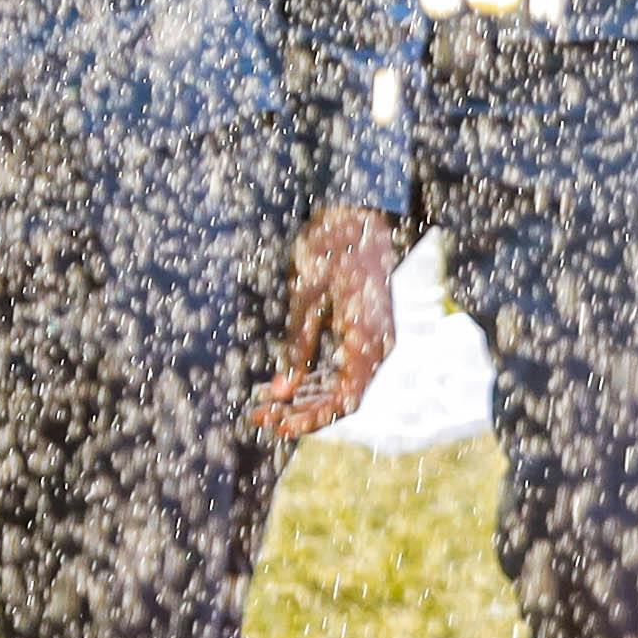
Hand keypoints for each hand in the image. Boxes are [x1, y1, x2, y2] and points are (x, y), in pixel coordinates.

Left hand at [254, 205, 404, 440]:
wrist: (360, 212)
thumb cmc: (333, 248)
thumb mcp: (306, 295)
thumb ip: (297, 344)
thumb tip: (281, 390)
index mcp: (369, 342)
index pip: (344, 400)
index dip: (311, 418)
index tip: (278, 426)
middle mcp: (378, 348)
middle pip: (341, 398)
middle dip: (300, 411)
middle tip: (260, 417)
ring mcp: (374, 340)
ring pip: (340, 385)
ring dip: (304, 397)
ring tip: (264, 404)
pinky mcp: (364, 331)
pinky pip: (341, 366)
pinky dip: (313, 378)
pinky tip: (283, 383)